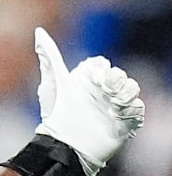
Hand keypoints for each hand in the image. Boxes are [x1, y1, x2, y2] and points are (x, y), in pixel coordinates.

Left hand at [33, 26, 143, 175]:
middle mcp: (100, 92)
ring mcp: (113, 106)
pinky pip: (138, 108)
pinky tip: (118, 113)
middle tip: (105, 88)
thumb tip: (39, 31)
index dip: (98, 68)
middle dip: (114, 79)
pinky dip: (131, 108)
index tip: (93, 75)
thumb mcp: (52, 83)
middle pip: (117, 74)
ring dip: (124, 92)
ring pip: (131, 88)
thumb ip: (49, 56)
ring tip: (113, 103)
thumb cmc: (56, 114)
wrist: (67, 144)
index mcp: (84, 81)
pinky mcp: (124, 121)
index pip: (99, 64)